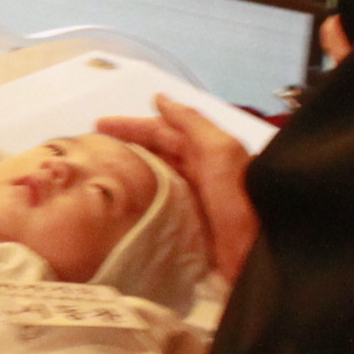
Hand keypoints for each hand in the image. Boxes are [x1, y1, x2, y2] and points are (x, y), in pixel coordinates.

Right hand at [96, 95, 257, 281]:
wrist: (262, 254)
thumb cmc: (239, 197)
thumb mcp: (219, 151)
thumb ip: (191, 122)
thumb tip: (160, 99)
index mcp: (208, 153)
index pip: (164, 132)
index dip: (132, 126)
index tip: (97, 127)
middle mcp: (200, 175)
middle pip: (157, 155)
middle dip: (127, 149)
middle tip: (91, 153)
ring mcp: (194, 205)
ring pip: (156, 183)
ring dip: (131, 177)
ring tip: (98, 180)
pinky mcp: (189, 234)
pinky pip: (158, 213)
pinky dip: (139, 207)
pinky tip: (119, 212)